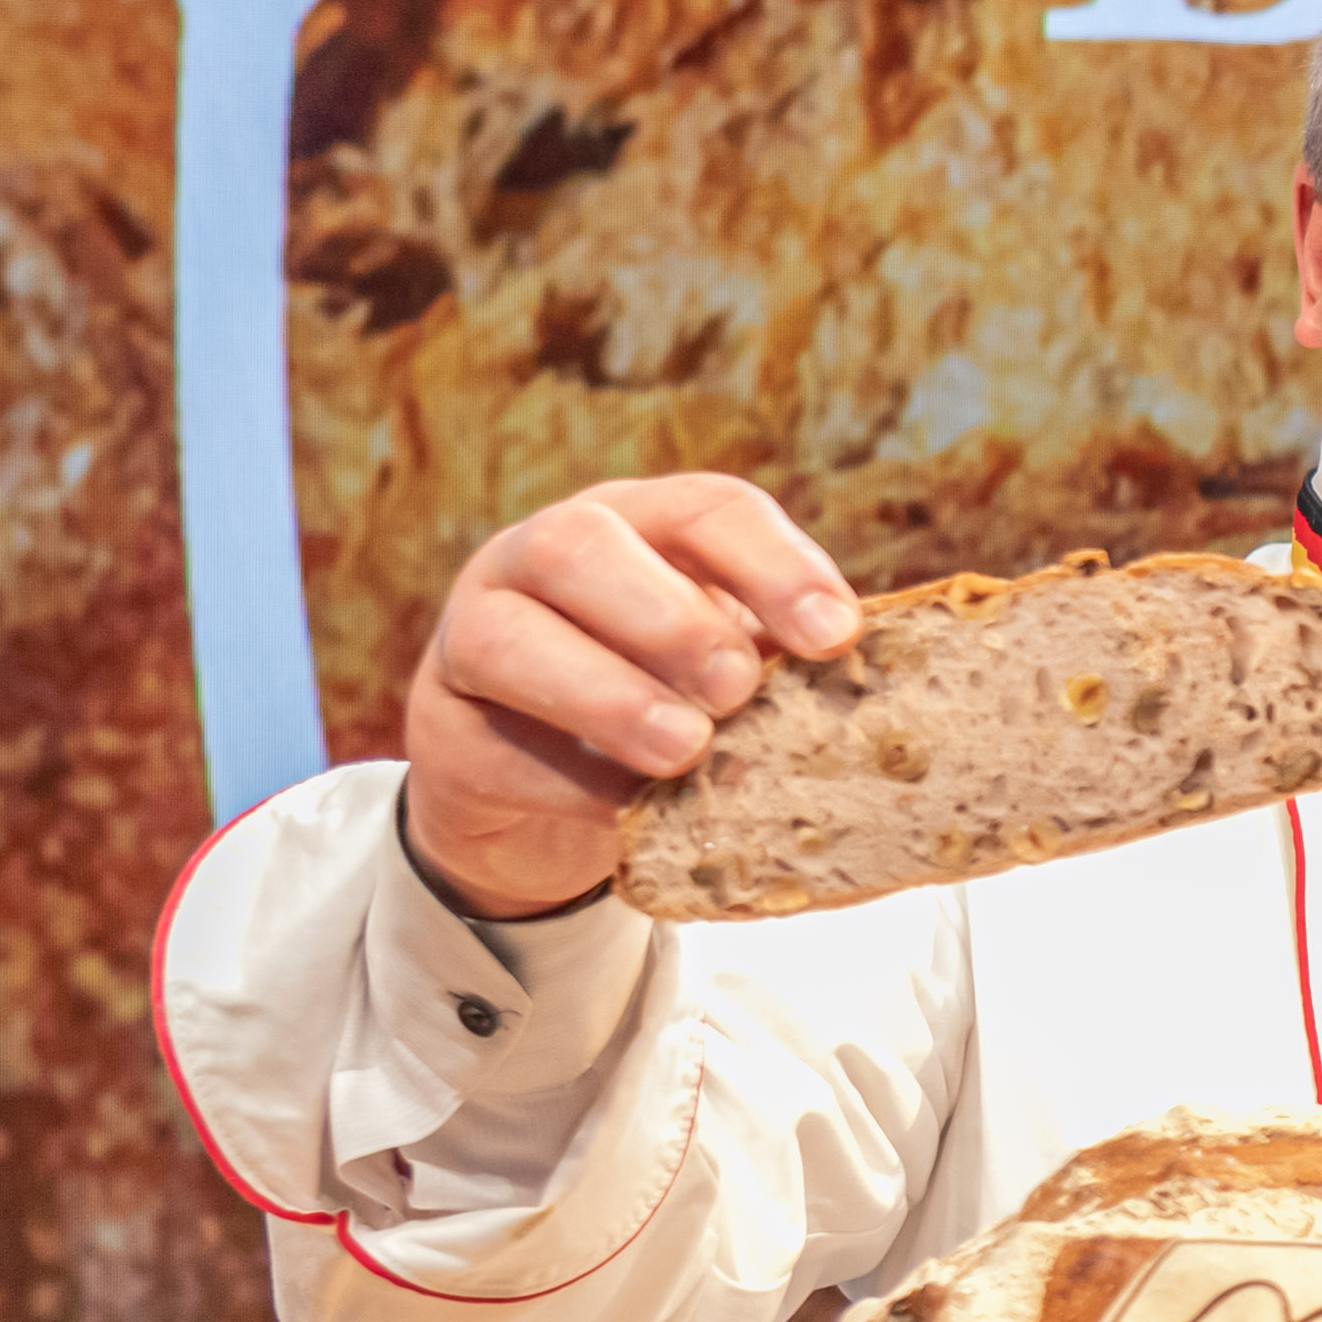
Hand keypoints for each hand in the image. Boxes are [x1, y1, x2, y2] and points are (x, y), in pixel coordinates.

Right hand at [393, 477, 857, 917]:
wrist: (541, 786)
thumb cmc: (667, 702)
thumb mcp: (730, 669)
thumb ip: (782, 664)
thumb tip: (878, 696)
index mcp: (640, 524)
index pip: (704, 509)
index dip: (774, 563)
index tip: (838, 633)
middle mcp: (544, 557)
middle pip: (582, 546)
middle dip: (670, 618)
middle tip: (740, 688)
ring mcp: (476, 633)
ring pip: (512, 637)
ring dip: (608, 693)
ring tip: (686, 750)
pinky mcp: (442, 727)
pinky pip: (496, 745)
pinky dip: (570, 782)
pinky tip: (631, 813)